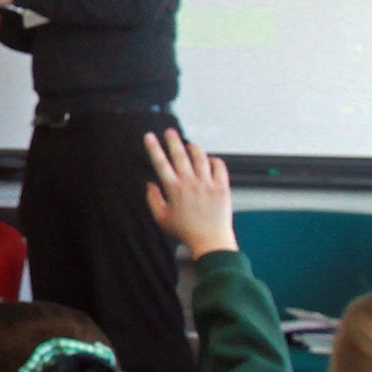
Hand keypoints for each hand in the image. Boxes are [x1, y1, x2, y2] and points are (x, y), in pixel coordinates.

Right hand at [144, 130, 235, 258]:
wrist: (210, 240)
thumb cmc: (184, 231)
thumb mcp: (161, 218)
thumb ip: (153, 199)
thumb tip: (150, 184)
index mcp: (173, 189)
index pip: (160, 163)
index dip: (153, 148)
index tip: (149, 137)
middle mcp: (190, 182)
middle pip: (180, 155)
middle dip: (173, 141)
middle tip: (170, 131)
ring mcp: (207, 183)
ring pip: (200, 157)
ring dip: (194, 148)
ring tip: (189, 143)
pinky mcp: (221, 187)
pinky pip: (219, 166)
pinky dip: (213, 160)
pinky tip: (209, 160)